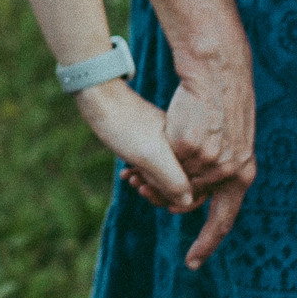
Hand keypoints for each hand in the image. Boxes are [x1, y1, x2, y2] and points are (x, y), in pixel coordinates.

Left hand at [75, 81, 194, 213]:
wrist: (101, 95)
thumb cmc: (125, 126)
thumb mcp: (151, 158)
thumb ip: (172, 180)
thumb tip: (187, 202)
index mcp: (187, 148)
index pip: (194, 184)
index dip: (173, 197)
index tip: (148, 193)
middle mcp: (181, 144)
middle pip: (182, 182)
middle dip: (160, 191)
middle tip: (139, 188)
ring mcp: (167, 141)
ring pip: (166, 174)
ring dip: (149, 183)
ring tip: (130, 179)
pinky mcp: (153, 139)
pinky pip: (154, 164)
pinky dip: (141, 172)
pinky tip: (126, 173)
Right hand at [163, 55, 256, 269]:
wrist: (218, 74)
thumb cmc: (220, 107)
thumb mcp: (228, 144)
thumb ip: (216, 171)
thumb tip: (193, 200)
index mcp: (242, 173)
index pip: (224, 219)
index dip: (208, 242)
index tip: (193, 263)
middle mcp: (230, 171)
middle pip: (192, 201)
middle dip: (165, 199)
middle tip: (143, 191)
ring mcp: (210, 160)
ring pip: (179, 183)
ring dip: (157, 181)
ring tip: (138, 174)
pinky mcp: (189, 146)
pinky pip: (169, 165)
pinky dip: (155, 163)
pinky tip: (144, 157)